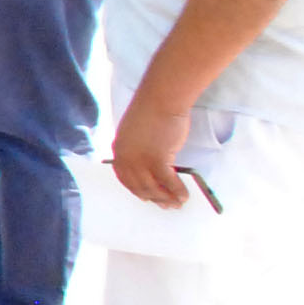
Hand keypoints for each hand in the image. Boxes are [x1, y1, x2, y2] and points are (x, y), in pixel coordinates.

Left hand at [108, 89, 193, 209]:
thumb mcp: (135, 132)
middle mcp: (125, 158)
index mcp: (119, 150)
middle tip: (166, 206)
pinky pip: (168, 182)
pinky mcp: (157, 160)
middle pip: (139, 186)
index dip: (137, 190)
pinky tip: (184, 196)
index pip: (125, 178)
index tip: (147, 198)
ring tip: (177, 204)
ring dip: (166, 198)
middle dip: (154, 198)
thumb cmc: (153, 111)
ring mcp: (140, 160)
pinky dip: (177, 191)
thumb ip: (137, 148)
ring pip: (153, 188)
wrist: (161, 99)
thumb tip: (149, 163)